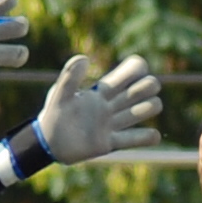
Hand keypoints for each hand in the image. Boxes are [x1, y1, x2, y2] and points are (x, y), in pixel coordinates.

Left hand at [37, 55, 161, 164]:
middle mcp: (109, 107)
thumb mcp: (59, 93)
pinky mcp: (108, 144)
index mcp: (100, 92)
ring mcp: (110, 125)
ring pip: (139, 113)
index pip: (125, 75)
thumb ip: (70, 76)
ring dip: (149, 107)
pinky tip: (154, 134)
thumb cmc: (52, 114)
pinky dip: (146, 138)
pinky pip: (131, 140)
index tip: (140, 67)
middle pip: (138, 92)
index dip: (136, 68)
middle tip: (147, 88)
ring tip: (151, 106)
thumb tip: (85, 58)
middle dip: (147, 86)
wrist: (47, 143)